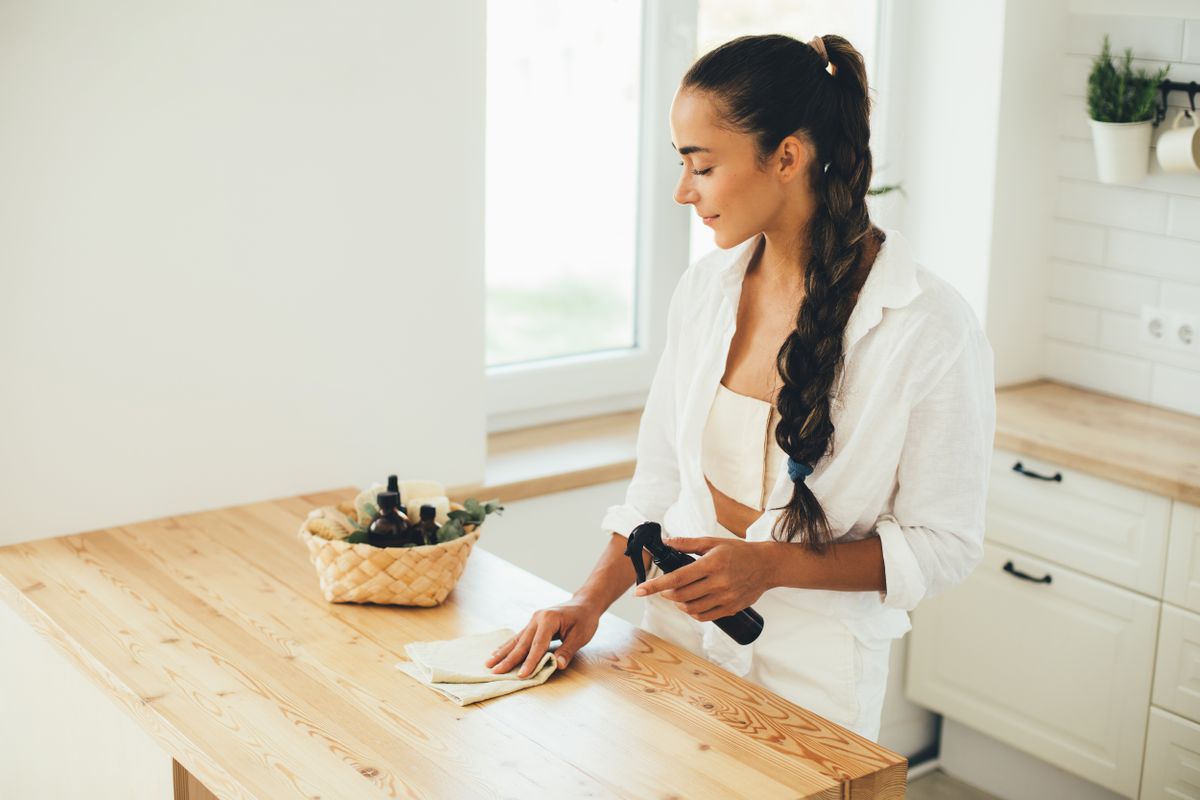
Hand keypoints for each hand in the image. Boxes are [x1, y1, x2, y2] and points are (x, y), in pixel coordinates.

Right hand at [483, 600, 600, 677]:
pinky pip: (519, 637)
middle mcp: (537, 618)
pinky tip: (497, 653)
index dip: (530, 661)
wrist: (584, 603)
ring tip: (489, 663)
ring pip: (516, 640)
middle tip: (495, 672)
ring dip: (503, 653)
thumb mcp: (581, 636)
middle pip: (522, 643)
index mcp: (549, 619)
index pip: (538, 645)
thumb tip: (557, 665)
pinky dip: (507, 646)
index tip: (522, 675)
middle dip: (509, 659)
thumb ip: (568, 651)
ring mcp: (533, 620)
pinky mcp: (532, 624)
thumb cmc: (584, 619)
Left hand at [633, 537, 773, 621]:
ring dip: (678, 603)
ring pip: (691, 608)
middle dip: (666, 593)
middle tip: (663, 588)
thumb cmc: (738, 552)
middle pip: (681, 595)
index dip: (655, 585)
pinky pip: (704, 616)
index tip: (639, 590)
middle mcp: (718, 583)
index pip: (677, 577)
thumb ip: (688, 544)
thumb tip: (666, 542)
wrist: (766, 566)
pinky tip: (691, 604)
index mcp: (711, 564)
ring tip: (677, 595)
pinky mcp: (730, 609)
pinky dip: (692, 612)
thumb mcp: (713, 542)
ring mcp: (725, 598)